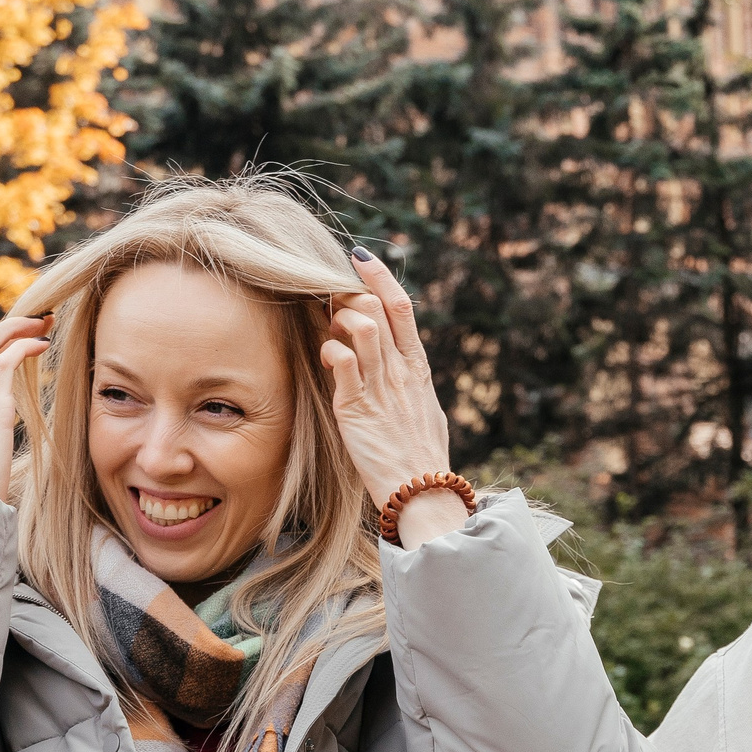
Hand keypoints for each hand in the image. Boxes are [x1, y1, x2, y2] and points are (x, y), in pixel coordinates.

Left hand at [322, 246, 457, 544]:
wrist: (422, 493)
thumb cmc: (422, 459)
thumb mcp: (425, 412)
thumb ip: (411, 385)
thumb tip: (403, 368)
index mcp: (418, 369)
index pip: (401, 308)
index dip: (380, 277)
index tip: (360, 257)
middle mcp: (401, 372)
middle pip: (377, 307)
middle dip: (348, 292)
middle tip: (330, 296)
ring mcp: (380, 387)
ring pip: (360, 325)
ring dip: (338, 318)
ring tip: (329, 328)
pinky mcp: (357, 407)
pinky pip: (342, 360)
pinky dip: (330, 349)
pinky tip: (326, 357)